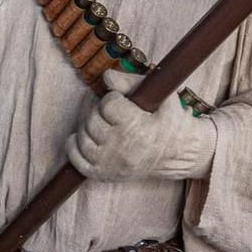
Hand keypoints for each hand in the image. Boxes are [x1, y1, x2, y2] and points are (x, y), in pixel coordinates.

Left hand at [64, 70, 216, 181]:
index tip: (121, 100)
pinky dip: (74, 146)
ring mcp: (111, 164)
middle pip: (93, 120)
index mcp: (137, 129)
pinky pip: (77, 160)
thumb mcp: (162, 98)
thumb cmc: (169, 122)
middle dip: (100, 110)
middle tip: (112, 112)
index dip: (113, 98)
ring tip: (101, 122)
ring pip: (83, 138)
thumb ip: (132, 83)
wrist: (177, 155)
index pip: (108, 105)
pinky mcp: (103, 175)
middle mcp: (122, 149)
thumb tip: (106, 77)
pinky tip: (81, 137)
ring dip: (88, 126)